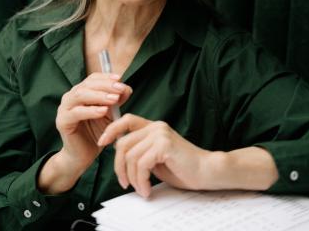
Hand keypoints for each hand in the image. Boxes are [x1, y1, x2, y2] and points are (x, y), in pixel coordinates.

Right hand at [55, 73, 132, 172]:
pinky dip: (91, 110)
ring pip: (80, 95)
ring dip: (99, 96)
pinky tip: (103, 111)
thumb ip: (116, 100)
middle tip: (120, 89)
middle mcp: (70, 97)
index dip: (106, 77)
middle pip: (87, 85)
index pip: (92, 78)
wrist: (83, 155)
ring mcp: (64, 109)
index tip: (120, 78)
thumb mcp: (110, 113)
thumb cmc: (96, 132)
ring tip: (114, 99)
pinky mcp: (62, 122)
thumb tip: (126, 88)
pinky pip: (76, 113)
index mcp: (81, 92)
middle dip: (106, 85)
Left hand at [98, 114, 212, 196]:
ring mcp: (160, 134)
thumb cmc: (183, 167)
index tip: (102, 142)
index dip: (111, 129)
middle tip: (125, 183)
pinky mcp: (164, 145)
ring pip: (130, 156)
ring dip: (132, 178)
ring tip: (141, 189)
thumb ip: (141, 151)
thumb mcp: (157, 157)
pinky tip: (148, 189)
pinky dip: (141, 181)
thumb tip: (119, 154)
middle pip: (123, 143)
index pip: (127, 120)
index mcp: (154, 127)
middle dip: (119, 167)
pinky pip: (141, 164)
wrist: (206, 171)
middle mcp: (156, 127)